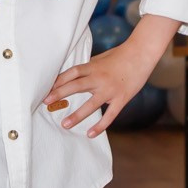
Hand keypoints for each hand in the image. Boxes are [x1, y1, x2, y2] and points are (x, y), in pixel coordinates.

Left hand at [45, 14, 175, 136]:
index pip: (71, 73)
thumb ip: (89, 68)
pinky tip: (90, 134)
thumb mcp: (101, 58)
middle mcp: (99, 78)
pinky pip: (110, 115)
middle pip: (76, 86)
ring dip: (77, 115)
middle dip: (59, 94)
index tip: (46, 88)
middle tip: (46, 103)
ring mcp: (110, 90)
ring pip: (91, 105)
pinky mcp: (121, 98)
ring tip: (65, 124)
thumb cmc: (121, 55)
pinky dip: (100, 126)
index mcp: (93, 67)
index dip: (58, 81)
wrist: (142, 53)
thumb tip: (75, 76)